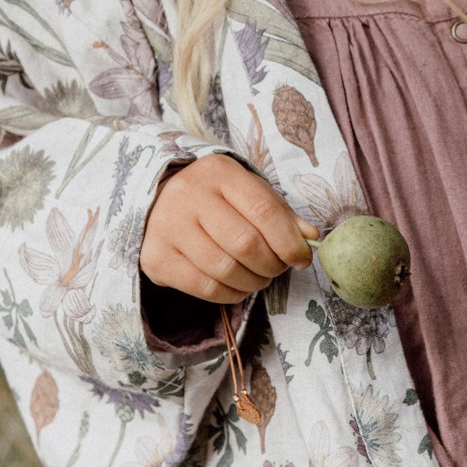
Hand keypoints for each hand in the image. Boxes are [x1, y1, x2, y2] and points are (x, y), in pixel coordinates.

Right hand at [140, 153, 318, 304]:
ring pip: (226, 270)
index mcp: (219, 173)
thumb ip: (280, 214)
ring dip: (253, 282)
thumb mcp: (248, 193)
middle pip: (246, 244)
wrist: (157, 203)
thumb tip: (310, 239)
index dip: (289, 242)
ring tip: (258, 277)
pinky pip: (205, 288)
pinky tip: (237, 286)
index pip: (264, 210)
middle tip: (277, 268)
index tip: (301, 258)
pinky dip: (231, 294)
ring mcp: (168, 227)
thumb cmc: (214, 199)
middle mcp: (189, 196)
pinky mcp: (156, 258)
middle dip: (272, 265)